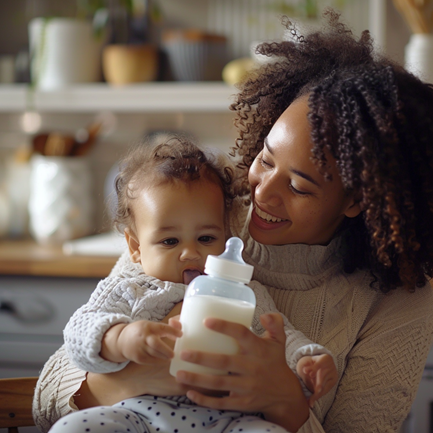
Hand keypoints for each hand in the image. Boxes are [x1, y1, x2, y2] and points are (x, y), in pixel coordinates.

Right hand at [101, 320, 181, 363]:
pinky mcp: (138, 357)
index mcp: (149, 327)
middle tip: (174, 354)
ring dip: (164, 356)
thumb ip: (164, 329)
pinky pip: (151, 361)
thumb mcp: (150, 326)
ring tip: (171, 357)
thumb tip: (179, 334)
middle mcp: (144, 337)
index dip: (172, 331)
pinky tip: (164, 360)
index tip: (181, 334)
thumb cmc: (141, 331)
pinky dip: (158, 361)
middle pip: (156, 344)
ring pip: (154, 354)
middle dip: (166, 350)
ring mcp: (140, 348)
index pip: (162, 328)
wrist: (122, 340)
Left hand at [174, 313, 308, 431]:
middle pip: (224, 362)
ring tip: (179, 373)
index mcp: (259, 349)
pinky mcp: (242, 402)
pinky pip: (222, 402)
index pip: (242, 334)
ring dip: (198, 379)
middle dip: (202, 358)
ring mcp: (247, 387)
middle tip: (183, 352)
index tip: (206, 320)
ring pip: (219, 383)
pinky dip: (205, 400)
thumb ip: (275, 323)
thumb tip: (264, 314)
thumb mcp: (278, 340)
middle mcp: (252, 367)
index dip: (224, 327)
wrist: (285, 394)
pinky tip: (190, 393)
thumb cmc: (276, 361)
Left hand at [296, 353, 337, 407]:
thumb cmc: (314, 362)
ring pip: (324, 386)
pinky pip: (325, 391)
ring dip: (317, 394)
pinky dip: (318, 396)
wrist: (325, 363)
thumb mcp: (310, 361)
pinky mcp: (333, 383)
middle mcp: (332, 367)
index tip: (305, 371)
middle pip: (323, 376)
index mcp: (326, 358)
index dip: (313, 368)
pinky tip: (311, 402)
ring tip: (311, 401)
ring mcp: (334, 375)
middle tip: (316, 390)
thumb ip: (308, 366)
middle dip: (319, 384)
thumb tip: (304, 371)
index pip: (319, 363)